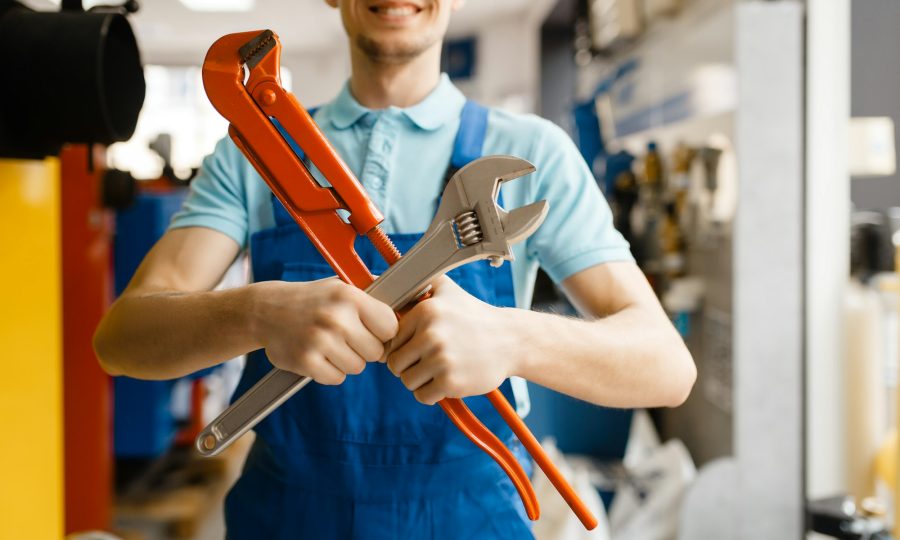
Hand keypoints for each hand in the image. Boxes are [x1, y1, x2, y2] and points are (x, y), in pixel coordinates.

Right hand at [249, 278, 397, 384]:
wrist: (266, 310)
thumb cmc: (313, 300)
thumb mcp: (341, 288)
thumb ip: (372, 300)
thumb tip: (413, 309)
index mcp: (350, 297)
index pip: (391, 327)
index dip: (384, 333)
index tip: (374, 332)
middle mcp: (336, 317)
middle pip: (377, 352)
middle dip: (366, 349)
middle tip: (347, 338)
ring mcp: (320, 340)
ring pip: (357, 367)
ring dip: (347, 360)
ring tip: (330, 344)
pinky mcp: (306, 361)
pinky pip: (336, 378)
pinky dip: (330, 371)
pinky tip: (318, 355)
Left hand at [385, 276, 516, 404]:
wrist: (510, 340)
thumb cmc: (474, 316)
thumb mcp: (448, 290)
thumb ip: (419, 282)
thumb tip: (383, 276)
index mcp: (425, 311)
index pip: (390, 340)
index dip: (402, 346)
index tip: (417, 346)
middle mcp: (431, 334)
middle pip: (395, 363)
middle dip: (408, 366)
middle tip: (428, 361)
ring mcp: (441, 359)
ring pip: (407, 381)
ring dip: (419, 381)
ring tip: (438, 370)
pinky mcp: (451, 381)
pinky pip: (422, 396)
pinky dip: (431, 393)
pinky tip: (446, 380)